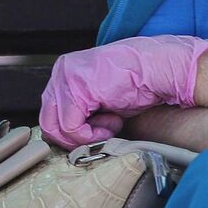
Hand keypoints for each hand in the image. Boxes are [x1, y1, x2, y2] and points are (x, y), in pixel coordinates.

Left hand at [40, 34, 207, 147]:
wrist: (160, 69)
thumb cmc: (137, 85)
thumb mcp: (100, 100)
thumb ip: (80, 112)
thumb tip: (67, 137)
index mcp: (65, 72)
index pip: (50, 112)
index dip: (73, 132)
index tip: (97, 130)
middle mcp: (61, 72)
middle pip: (48, 121)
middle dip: (76, 137)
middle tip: (102, 133)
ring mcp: (66, 77)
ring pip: (56, 127)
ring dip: (85, 136)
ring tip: (110, 126)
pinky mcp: (77, 87)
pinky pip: (70, 126)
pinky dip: (91, 135)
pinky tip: (113, 122)